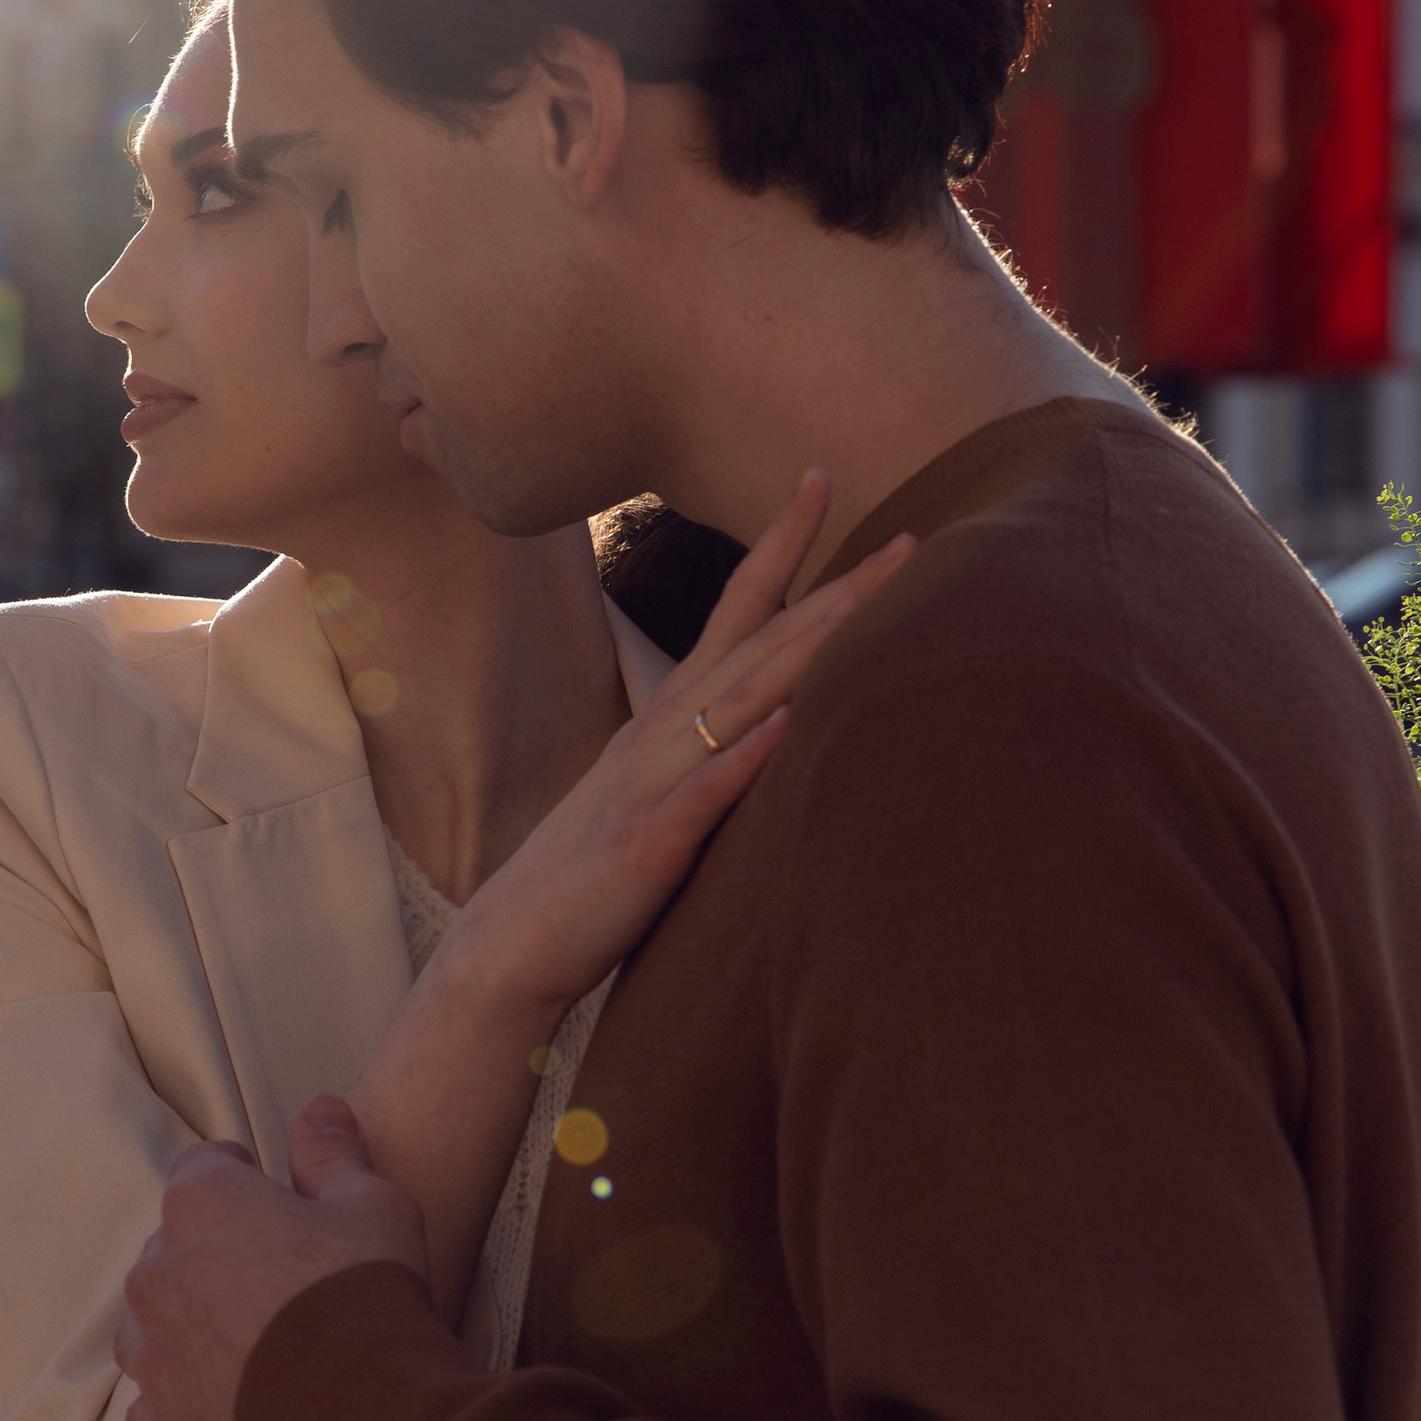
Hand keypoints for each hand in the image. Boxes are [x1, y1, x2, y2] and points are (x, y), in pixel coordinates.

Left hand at [117, 1100, 428, 1420]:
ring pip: (153, 1328)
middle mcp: (156, 1275)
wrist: (364, 1420)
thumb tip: (319, 1109)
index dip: (245, 1180)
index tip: (276, 1202)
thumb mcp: (373, 1206)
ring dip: (190, 1329)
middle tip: (282, 1285)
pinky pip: (157, 1406)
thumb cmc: (366, 1297)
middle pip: (175, 1249)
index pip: (205, 1167)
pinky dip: (188, 1402)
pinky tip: (237, 1407)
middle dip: (217, 1259)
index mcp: (201, 1205)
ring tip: (255, 1349)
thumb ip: (334, 1153)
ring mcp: (151, 1356)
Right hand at [441, 470, 913, 1027]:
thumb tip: (774, 719)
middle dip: (833, 588)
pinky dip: (741, 759)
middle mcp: (664, 734)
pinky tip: (784, 728)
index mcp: (669, 718)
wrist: (511, 945)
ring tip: (865, 603)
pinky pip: (702, 796)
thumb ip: (712, 752)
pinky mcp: (648, 844)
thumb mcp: (658, 795)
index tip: (820, 476)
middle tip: (909, 539)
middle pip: (759, 643)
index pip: (735, 609)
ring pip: (739, 700)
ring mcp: (654, 784)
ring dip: (803, 650)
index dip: (780, 543)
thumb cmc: (592, 875)